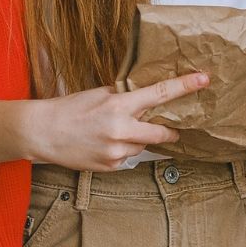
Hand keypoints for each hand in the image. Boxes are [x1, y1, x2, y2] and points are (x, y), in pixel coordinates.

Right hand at [21, 72, 209, 171]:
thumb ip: (124, 97)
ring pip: (143, 145)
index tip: (203, 80)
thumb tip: (148, 97)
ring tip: (111, 132)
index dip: (184, 87)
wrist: (42, 133)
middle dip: (168, 130)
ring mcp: (117, 152)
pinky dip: (122, 150)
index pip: (159, 94)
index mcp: (118, 106)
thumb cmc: (68, 109)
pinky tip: (103, 144)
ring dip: (137, 138)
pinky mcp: (112, 166)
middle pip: (162, 132)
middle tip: (170, 126)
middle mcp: (121, 130)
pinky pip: (128, 157)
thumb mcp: (98, 95)